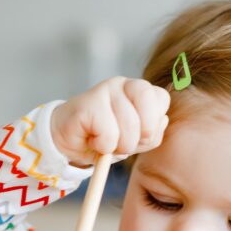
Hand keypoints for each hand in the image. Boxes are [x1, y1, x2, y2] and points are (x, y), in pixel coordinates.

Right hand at [50, 77, 170, 166]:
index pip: (161, 98)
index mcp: (138, 91)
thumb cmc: (104, 139)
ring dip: (119, 145)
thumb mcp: (133, 142)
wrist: (67, 142)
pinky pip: (109, 133)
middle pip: (149, 109)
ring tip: (105, 143)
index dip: (154, 124)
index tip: (140, 136)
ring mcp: (105, 90)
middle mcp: (123, 84)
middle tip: (125, 144)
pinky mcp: (88, 103)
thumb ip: (151, 134)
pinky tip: (93, 140)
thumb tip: (162, 121)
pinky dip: (103, 146)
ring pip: (130, 125)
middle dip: (142, 135)